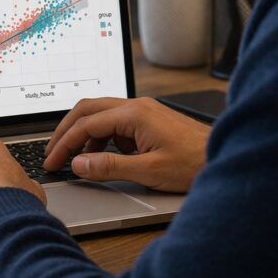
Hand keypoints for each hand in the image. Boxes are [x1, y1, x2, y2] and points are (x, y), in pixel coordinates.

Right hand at [43, 97, 210, 192]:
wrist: (225, 156)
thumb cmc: (194, 163)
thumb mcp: (148, 170)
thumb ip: (110, 167)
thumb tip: (78, 163)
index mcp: (134, 114)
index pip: (87, 124)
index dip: (65, 143)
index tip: (52, 161)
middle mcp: (136, 106)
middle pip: (88, 110)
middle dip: (66, 131)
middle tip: (52, 153)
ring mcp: (143, 111)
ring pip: (100, 114)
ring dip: (84, 135)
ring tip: (75, 159)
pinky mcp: (148, 120)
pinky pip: (115, 123)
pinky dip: (101, 138)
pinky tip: (101, 157)